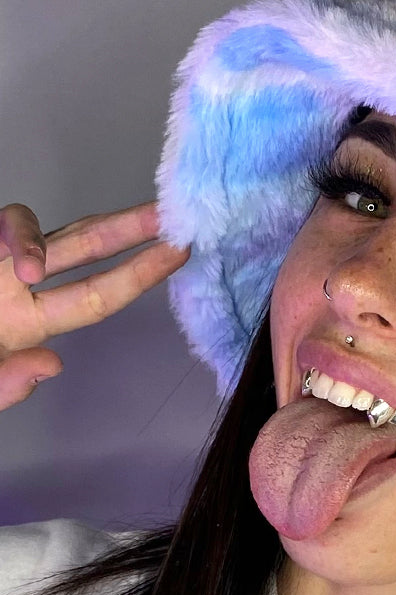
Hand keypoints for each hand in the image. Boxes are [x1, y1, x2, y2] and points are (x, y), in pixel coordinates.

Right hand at [0, 201, 189, 410]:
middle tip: (171, 211)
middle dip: (128, 228)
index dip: (140, 275)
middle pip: (85, 247)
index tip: (179, 253)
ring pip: (36, 225)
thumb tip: (52, 366)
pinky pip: (3, 224)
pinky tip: (18, 264)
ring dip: (37, 234)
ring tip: (26, 271)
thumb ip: (3, 384)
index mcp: (25, 324)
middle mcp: (15, 287)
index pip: (96, 297)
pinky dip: (17, 236)